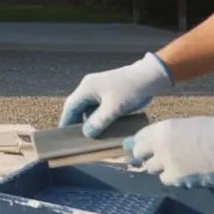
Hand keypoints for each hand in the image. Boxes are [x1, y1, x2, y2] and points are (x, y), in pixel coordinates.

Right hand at [58, 52, 172, 137]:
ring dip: (89, 120)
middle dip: (77, 121)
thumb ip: (99, 122)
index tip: (64, 134)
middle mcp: (89, 87)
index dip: (66, 121)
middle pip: (77, 107)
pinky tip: (103, 126)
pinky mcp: (108, 93)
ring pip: (88, 108)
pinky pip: (98, 107)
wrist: (149, 76)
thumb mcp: (114, 108)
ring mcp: (99, 89)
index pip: (70, 106)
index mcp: (86, 88)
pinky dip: (99, 116)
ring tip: (91, 135)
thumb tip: (86, 133)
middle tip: (78, 137)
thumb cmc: (130, 90)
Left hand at [124, 117, 213, 187]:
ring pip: (153, 170)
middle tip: (158, 159)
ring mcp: (167, 163)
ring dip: (162, 169)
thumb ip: (167, 134)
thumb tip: (154, 141)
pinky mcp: (178, 179)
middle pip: (140, 156)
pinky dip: (174, 179)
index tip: (145, 149)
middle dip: (148, 157)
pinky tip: (186, 174)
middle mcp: (160, 146)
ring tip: (177, 166)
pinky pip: (168, 181)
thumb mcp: (185, 126)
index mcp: (161, 129)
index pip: (138, 139)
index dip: (142, 144)